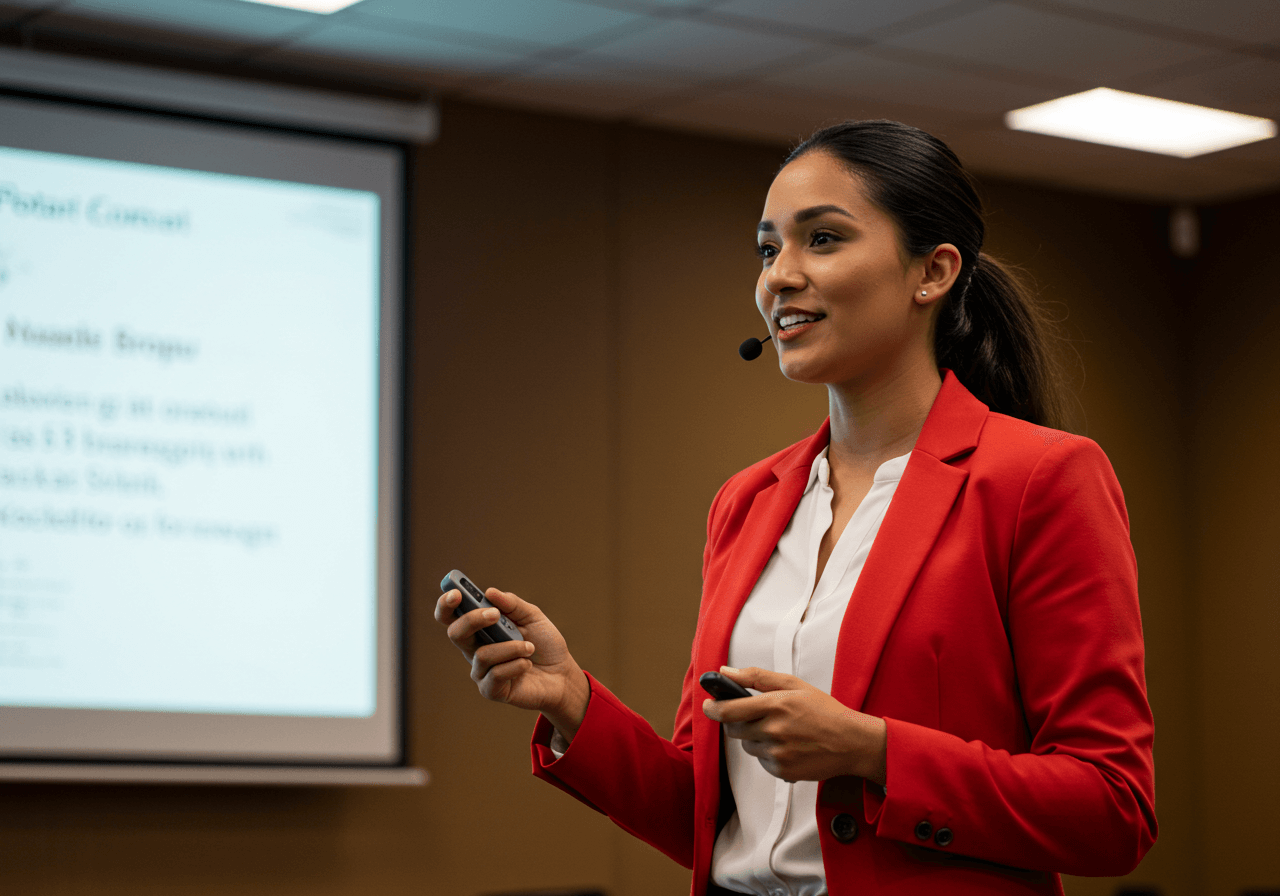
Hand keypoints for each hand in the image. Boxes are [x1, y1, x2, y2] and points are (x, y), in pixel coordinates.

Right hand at [434, 586, 589, 738]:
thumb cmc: (544, 644)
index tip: (456, 593)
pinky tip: (527, 665)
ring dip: (511, 647)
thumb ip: (512, 604)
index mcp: (480, 629)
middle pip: (455, 633)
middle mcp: (475, 649)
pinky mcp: (490, 690)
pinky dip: (516, 665)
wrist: (562, 675)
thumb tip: (490, 592)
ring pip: (482, 654)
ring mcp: (481, 671)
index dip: (447, 604)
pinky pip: (495, 674)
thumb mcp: (533, 617)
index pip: (452, 616)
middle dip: (472, 620)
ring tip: (529, 647)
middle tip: (495, 614)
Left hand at [702, 666, 886, 784]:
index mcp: (776, 704)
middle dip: (738, 722)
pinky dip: (769, 754)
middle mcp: (774, 730)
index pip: (730, 709)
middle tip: (755, 716)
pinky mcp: (782, 771)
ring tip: (781, 731)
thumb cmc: (823, 710)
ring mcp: (778, 753)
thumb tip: (724, 672)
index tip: (708, 704)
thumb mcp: (793, 684)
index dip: (713, 708)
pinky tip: (789, 746)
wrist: (852, 742)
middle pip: (734, 729)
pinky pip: (762, 762)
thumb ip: (756, 677)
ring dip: (756, 738)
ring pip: (748, 746)